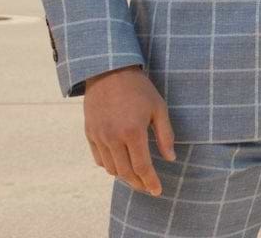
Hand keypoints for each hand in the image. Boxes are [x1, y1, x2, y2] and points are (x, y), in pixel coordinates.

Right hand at [84, 66, 174, 195]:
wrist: (109, 70)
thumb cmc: (138, 88)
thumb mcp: (158, 107)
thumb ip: (165, 134)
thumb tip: (170, 158)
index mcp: (133, 131)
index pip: (142, 167)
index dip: (150, 182)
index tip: (157, 191)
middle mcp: (113, 138)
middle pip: (126, 172)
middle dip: (138, 184)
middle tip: (147, 187)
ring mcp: (99, 136)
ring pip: (111, 169)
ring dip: (124, 176)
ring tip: (135, 176)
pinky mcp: (90, 132)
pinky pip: (99, 159)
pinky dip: (109, 166)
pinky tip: (119, 164)